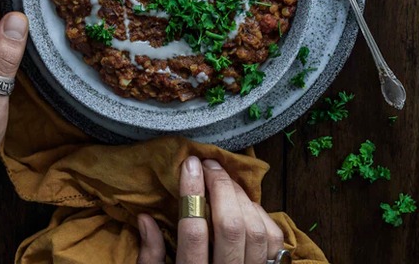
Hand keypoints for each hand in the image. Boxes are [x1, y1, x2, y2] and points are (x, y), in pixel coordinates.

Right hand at [137, 157, 284, 263]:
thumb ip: (150, 256)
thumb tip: (146, 217)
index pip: (194, 231)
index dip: (192, 192)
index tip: (187, 163)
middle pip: (230, 225)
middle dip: (220, 185)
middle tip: (207, 164)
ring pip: (255, 228)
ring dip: (239, 195)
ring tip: (222, 178)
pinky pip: (273, 237)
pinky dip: (259, 212)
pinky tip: (242, 201)